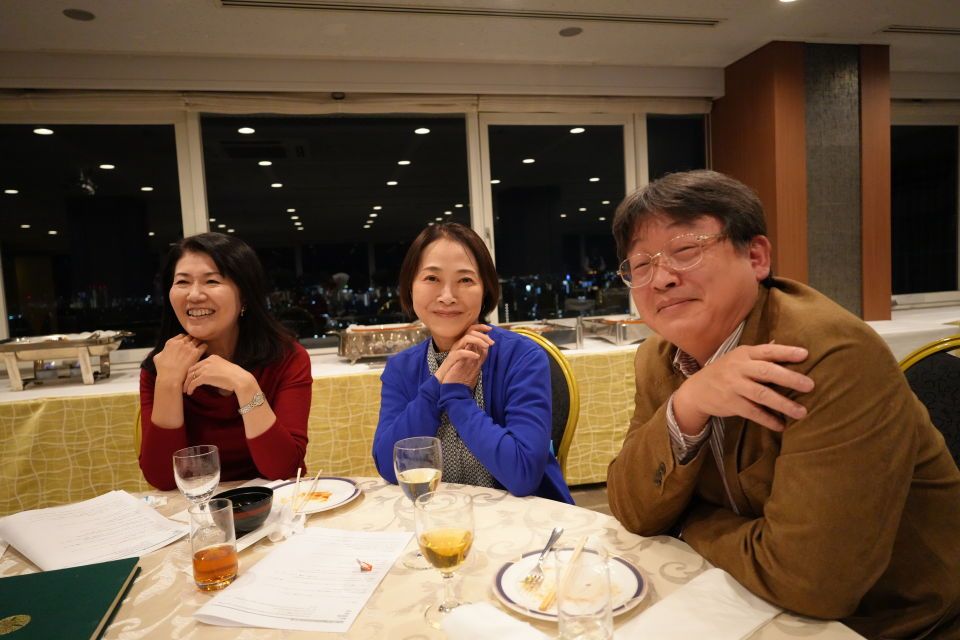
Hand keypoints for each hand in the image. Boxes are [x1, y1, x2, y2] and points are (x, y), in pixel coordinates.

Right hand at [153, 334, 206, 382]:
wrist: (170, 377)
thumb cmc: (163, 369)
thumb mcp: (157, 358)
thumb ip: (162, 351)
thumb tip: (163, 351)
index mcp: (171, 342)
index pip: (182, 336)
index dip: (185, 340)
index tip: (187, 344)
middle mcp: (180, 342)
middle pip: (190, 337)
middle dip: (192, 341)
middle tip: (195, 346)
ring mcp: (189, 347)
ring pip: (198, 340)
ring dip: (199, 343)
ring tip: (200, 348)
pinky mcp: (196, 353)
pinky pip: (204, 346)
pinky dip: (204, 348)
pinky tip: (203, 352)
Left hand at [183, 354, 253, 395]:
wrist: (239, 379)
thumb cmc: (235, 375)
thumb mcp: (224, 367)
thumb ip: (216, 369)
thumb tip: (211, 376)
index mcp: (212, 357)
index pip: (198, 364)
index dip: (192, 372)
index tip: (190, 378)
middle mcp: (207, 361)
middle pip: (192, 369)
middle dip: (187, 377)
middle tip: (185, 385)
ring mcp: (206, 368)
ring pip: (190, 376)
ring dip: (187, 384)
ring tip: (186, 390)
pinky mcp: (205, 376)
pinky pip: (193, 383)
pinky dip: (190, 388)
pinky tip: (190, 392)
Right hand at [435, 324, 493, 384]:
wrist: (445, 379)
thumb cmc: (457, 368)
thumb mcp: (468, 357)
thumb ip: (476, 350)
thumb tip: (487, 345)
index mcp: (463, 343)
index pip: (471, 329)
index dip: (480, 327)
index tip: (490, 329)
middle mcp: (458, 344)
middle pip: (470, 332)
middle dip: (482, 335)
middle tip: (492, 342)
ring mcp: (454, 350)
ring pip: (466, 339)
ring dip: (478, 341)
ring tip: (486, 347)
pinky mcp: (451, 358)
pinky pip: (460, 353)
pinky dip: (470, 353)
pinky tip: (477, 356)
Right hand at [672, 343, 814, 433]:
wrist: (696, 390)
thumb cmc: (724, 372)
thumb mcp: (738, 358)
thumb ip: (759, 355)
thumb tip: (782, 344)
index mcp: (744, 354)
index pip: (767, 351)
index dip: (786, 352)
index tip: (805, 355)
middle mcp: (738, 368)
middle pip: (766, 372)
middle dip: (790, 378)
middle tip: (810, 385)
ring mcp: (733, 386)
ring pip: (761, 394)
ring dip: (783, 404)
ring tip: (802, 412)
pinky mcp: (730, 403)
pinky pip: (753, 412)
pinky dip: (768, 419)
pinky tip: (781, 425)